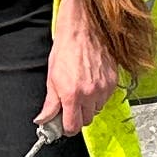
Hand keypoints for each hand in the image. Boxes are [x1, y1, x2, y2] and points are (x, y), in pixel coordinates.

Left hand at [42, 0, 118, 137]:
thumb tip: (43, 119)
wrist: (84, 29)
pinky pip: (105, 98)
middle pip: (85, 121)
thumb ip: (50, 103)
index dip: (67, 127)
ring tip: (81, 88)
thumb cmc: (66, 49)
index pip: (72, 127)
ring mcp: (104, 88)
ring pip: (96, 110)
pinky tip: (91, 81)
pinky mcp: (113, 82)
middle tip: (70, 103)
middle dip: (77, 115)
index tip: (64, 123)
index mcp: (71, 95)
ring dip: (88, 105)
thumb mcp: (52, 77)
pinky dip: (98, 95)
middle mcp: (89, 94)